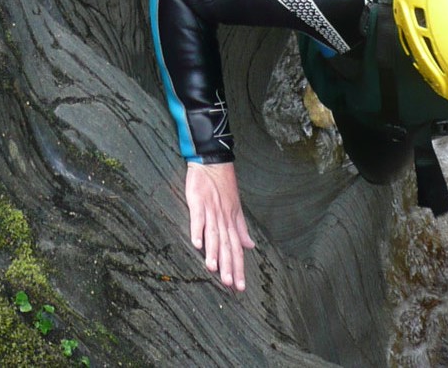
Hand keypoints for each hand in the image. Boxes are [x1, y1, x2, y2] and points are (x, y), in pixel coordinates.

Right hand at [185, 161, 254, 290]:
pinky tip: (197, 243)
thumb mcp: (235, 207)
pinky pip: (198, 218)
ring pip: (214, 234)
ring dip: (213, 252)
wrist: (212, 161)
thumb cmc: (223, 185)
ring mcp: (211, 209)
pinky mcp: (198, 201)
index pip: (237, 248)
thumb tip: (251, 246)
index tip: (240, 287)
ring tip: (213, 269)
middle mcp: (223, 218)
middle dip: (228, 265)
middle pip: (227, 245)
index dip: (239, 267)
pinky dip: (198, 230)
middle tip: (230, 285)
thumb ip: (241, 228)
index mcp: (231, 221)